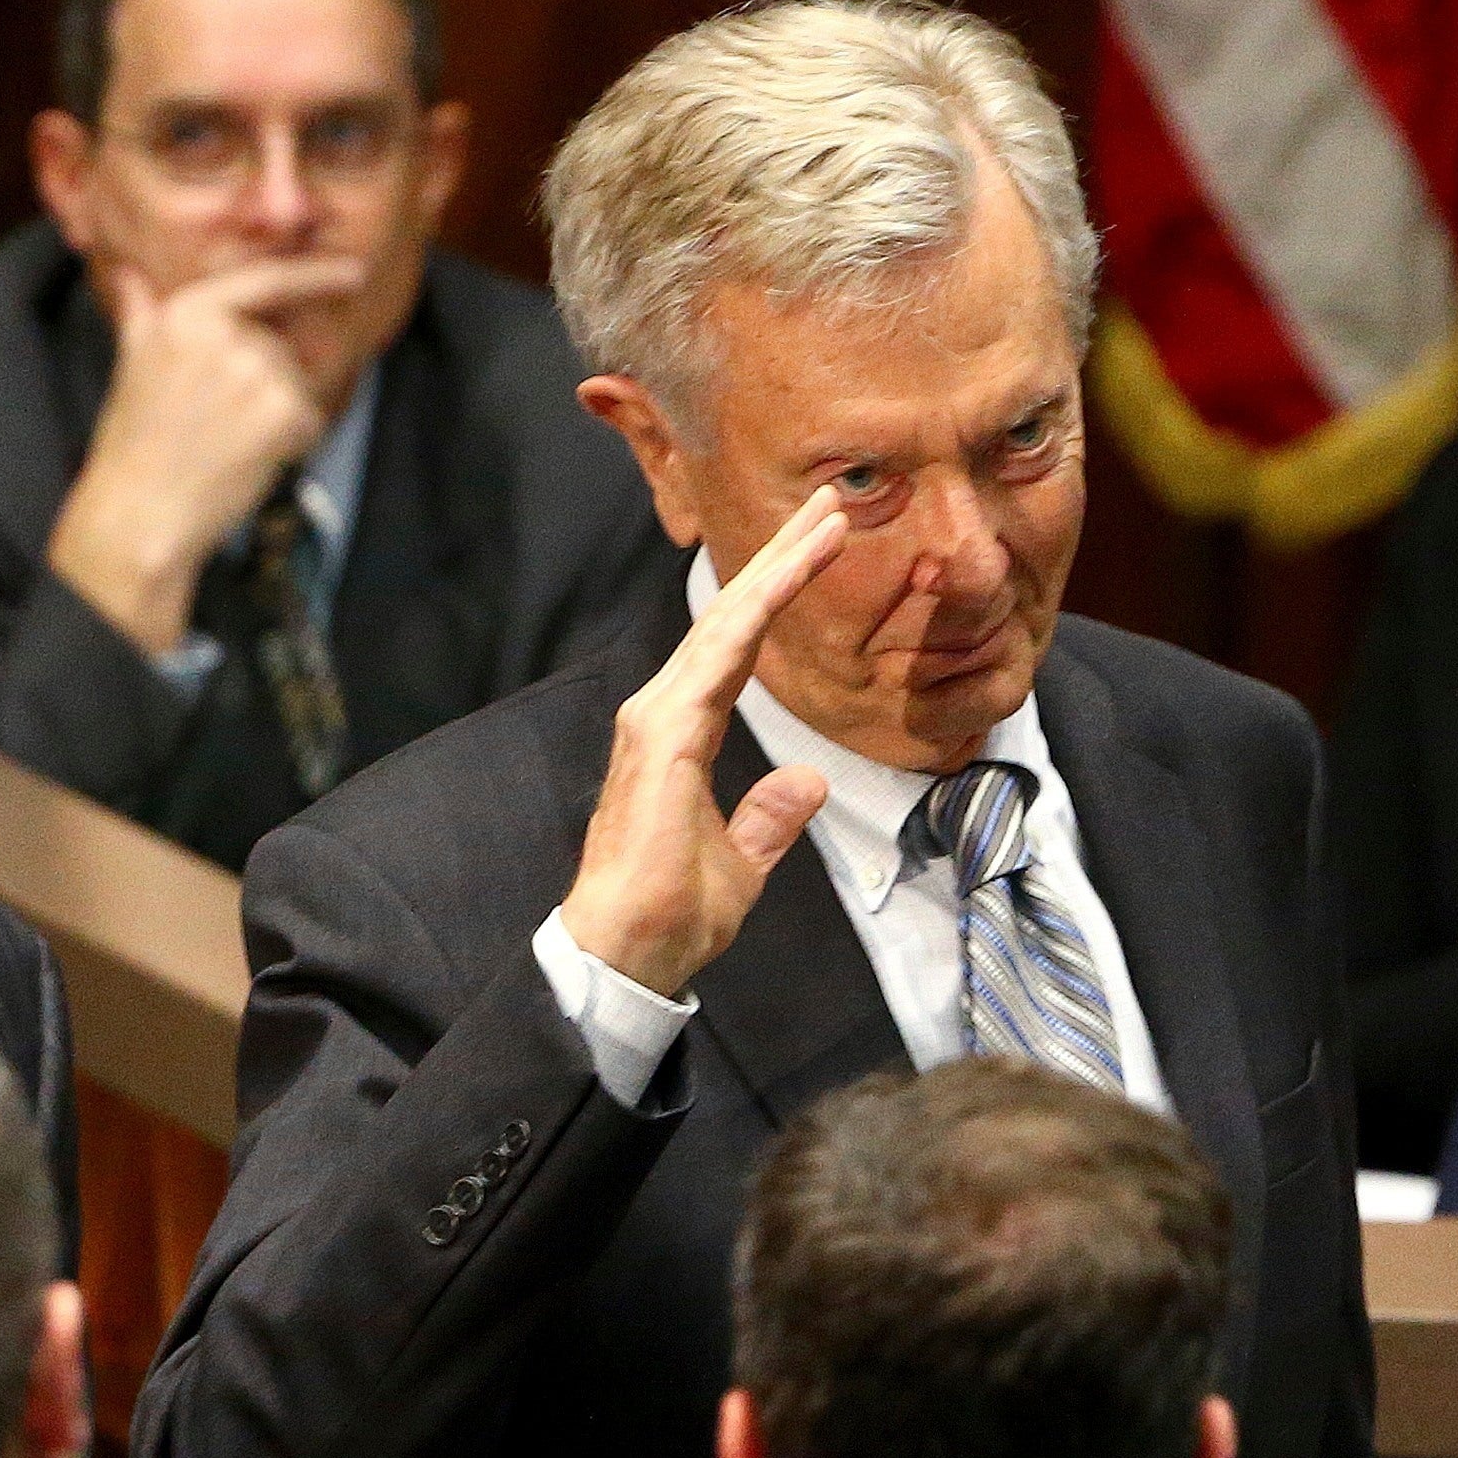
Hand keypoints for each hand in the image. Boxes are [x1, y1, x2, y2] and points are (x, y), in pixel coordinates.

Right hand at [45, 256, 372, 653]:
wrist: (141, 510)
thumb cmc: (134, 442)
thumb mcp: (131, 361)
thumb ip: (141, 310)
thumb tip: (128, 274)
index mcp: (188, 311)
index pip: (267, 280)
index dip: (316, 273)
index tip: (354, 271)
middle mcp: (227, 332)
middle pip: (282, 345)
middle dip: (266, 381)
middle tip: (216, 422)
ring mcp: (261, 368)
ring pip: (298, 382)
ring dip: (278, 413)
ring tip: (226, 441)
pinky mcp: (287, 409)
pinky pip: (310, 416)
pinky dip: (291, 440)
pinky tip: (248, 456)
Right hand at [557, 489, 850, 993]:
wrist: (627, 953)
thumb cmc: (671, 915)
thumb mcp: (740, 860)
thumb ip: (767, 817)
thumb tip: (805, 783)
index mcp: (680, 736)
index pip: (737, 651)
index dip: (777, 597)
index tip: (820, 550)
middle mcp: (663, 713)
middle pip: (731, 619)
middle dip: (780, 558)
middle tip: (830, 504)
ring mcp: (658, 718)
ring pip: (727, 623)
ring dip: (778, 568)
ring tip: (826, 519)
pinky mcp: (662, 733)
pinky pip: (720, 655)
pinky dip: (758, 609)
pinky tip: (790, 573)